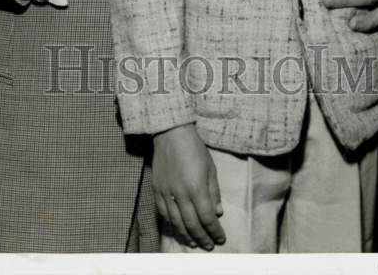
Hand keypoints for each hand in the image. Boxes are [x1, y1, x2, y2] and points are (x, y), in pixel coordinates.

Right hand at [152, 123, 224, 249]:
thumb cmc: (194, 148)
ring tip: (194, 243)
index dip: (214, 230)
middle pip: (192, 224)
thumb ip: (214, 192)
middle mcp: (180, 193)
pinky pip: (163, 213)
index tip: (220, 238)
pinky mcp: (156, 190)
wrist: (171, 133)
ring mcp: (166, 192)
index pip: (207, 217)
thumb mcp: (210, 168)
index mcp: (196, 187)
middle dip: (202, 238)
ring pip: (176, 222)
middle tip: (209, 245)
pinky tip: (178, 229)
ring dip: (186, 235)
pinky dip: (171, 224)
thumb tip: (218, 212)